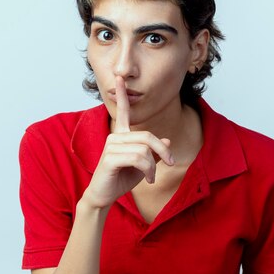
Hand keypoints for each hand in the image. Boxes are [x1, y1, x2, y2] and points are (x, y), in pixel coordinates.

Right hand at [82, 76, 173, 209]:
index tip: (119, 78)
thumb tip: (167, 141)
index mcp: (121, 136)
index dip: (122, 94)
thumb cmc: (121, 179)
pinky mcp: (110, 158)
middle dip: (163, 150)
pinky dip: (148, 170)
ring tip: (151, 177)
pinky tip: (148, 179)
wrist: (104, 196)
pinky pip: (138, 158)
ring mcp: (111, 147)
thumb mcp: (143, 166)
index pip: (123, 112)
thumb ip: (154, 153)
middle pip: (148, 136)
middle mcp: (115, 137)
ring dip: (154, 166)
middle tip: (169, 163)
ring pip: (144, 149)